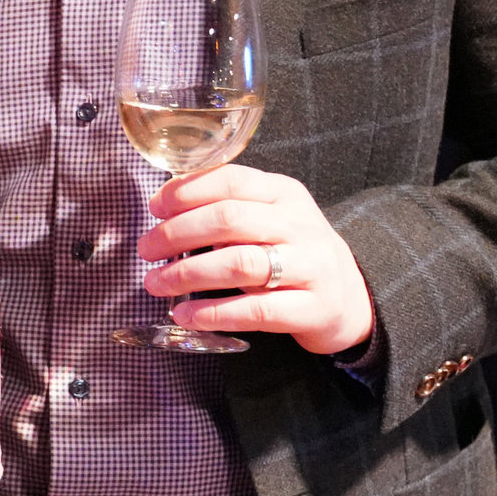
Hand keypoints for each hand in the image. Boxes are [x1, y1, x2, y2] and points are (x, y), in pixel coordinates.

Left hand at [139, 164, 375, 356]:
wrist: (350, 298)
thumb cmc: (291, 253)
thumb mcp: (268, 218)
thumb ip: (225, 208)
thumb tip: (163, 206)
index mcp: (285, 194)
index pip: (231, 181)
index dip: (186, 192)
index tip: (154, 208)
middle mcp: (301, 225)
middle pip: (230, 220)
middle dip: (177, 234)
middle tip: (146, 250)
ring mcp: (312, 267)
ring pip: (240, 263)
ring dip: (187, 274)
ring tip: (156, 283)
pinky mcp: (314, 308)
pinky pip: (255, 309)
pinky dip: (212, 313)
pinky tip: (184, 314)